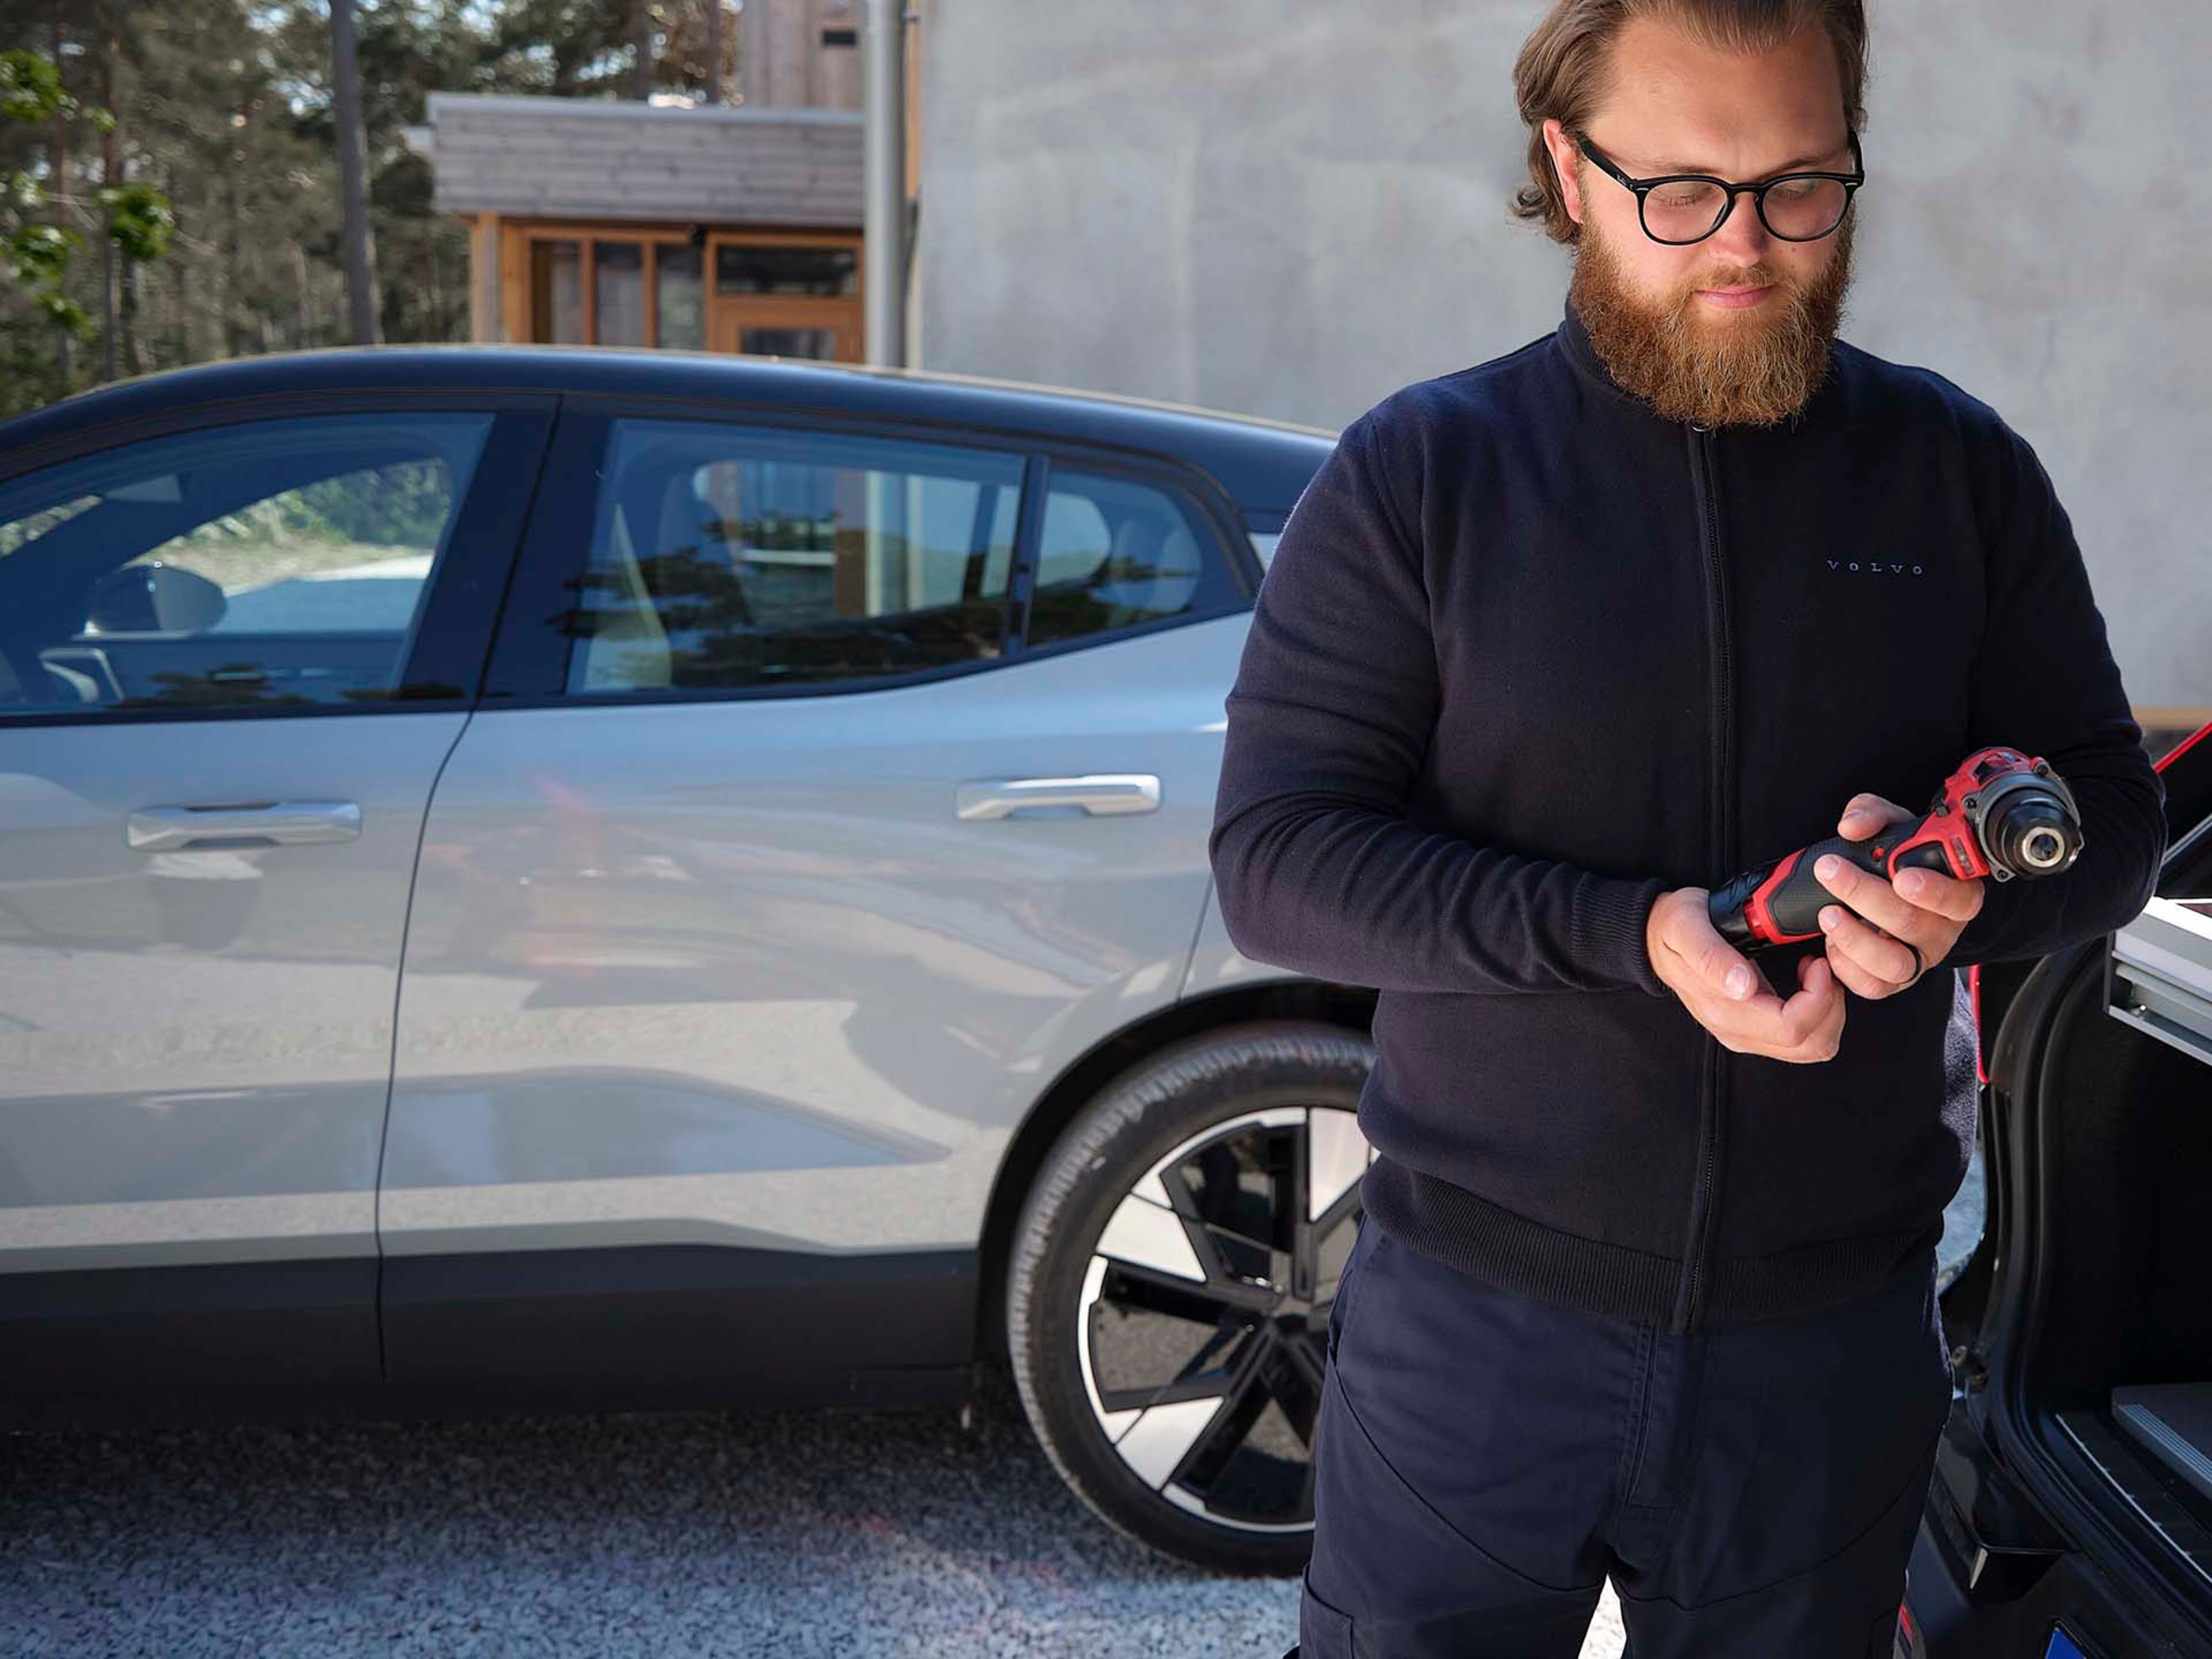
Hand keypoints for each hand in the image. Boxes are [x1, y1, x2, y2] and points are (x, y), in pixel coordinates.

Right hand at [1645, 885, 1844, 1062]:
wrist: (1655, 938)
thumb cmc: (1675, 927)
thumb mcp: (1687, 928)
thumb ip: (1711, 957)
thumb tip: (1742, 986)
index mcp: (1725, 1011)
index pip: (1791, 1028)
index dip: (1817, 997)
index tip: (1815, 962)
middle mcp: (1738, 1032)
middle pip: (1811, 1044)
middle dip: (1830, 1005)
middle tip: (1819, 966)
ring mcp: (1747, 1035)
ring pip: (1814, 1047)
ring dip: (1828, 1011)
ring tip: (1815, 973)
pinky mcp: (1755, 1030)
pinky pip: (1805, 1038)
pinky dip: (1818, 1012)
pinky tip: (1807, 982)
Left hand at [1814, 792, 1986, 999]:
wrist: (1885, 887)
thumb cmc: (1895, 856)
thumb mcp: (1888, 825)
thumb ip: (1872, 814)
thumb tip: (1852, 826)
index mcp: (1956, 893)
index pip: (1960, 898)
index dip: (1934, 890)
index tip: (1901, 876)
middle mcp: (1941, 930)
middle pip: (1913, 925)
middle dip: (1866, 896)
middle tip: (1832, 872)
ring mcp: (1919, 958)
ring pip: (1895, 964)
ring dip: (1855, 939)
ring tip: (1828, 914)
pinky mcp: (1893, 981)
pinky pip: (1873, 987)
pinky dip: (1846, 968)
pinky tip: (1830, 943)